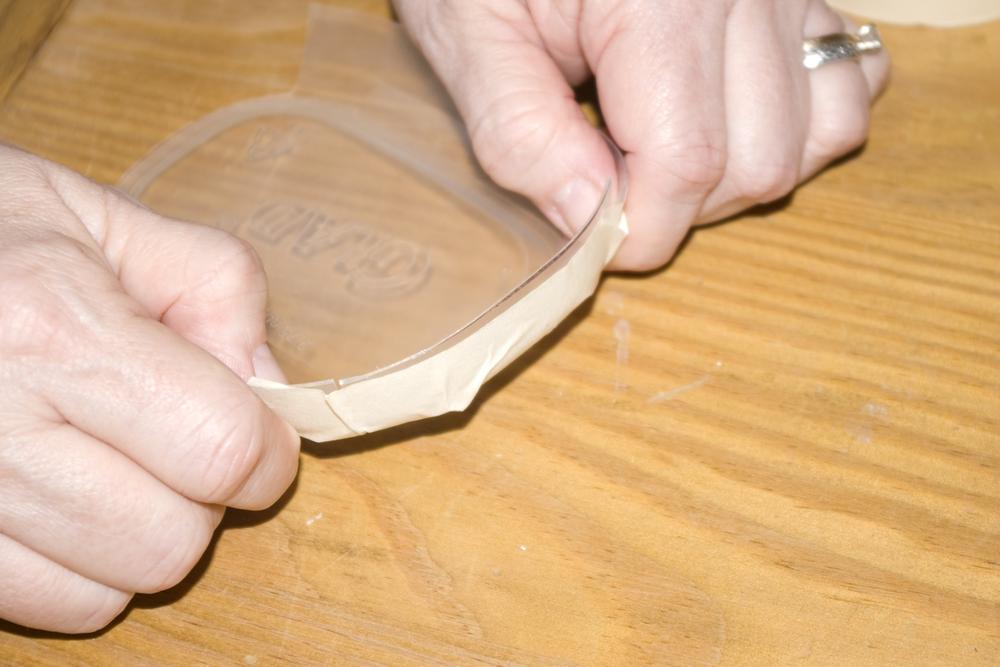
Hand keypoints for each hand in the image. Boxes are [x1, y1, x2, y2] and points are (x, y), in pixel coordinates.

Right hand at [0, 145, 298, 632]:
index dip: (268, 451)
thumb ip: (213, 289)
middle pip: (173, 539)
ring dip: (146, 536)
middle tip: (180, 442)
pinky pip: (50, 606)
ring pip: (113, 589)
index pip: (221, 446)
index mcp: (57, 330)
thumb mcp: (103, 220)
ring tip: (117, 465)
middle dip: (208, 498)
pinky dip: (84, 569)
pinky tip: (72, 501)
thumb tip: (270, 387)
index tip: (264, 434)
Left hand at [394, 0, 889, 269]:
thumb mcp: (466, 33)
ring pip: (816, 134)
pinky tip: (727, 114)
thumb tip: (590, 221)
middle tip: (611, 173)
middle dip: (681, 205)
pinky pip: (850, 83)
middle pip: (757, 162)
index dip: (640, 229)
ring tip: (662, 144)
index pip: (686, 164)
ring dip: (739, 173)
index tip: (594, 236)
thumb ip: (518, 132)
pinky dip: (800, 124)